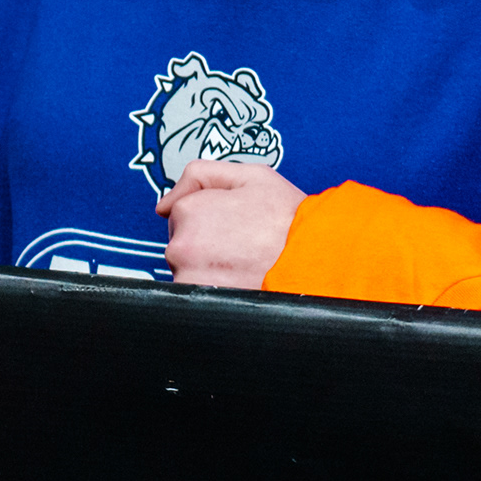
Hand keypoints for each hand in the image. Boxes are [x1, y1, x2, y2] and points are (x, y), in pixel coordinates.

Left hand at [159, 158, 306, 287]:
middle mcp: (181, 246)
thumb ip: (200, 175)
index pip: (183, 215)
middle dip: (208, 245)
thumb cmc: (289, 221)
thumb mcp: (251, 176)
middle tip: (243, 246)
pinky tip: (240, 283)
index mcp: (189, 211)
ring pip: (190, 273)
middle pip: (184, 245)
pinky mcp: (202, 305)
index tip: (236, 226)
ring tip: (245, 266)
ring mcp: (189, 279)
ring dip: (211, 271)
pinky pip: (199, 298)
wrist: (317, 262)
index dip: (213, 218)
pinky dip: (216, 293)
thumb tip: (164, 203)